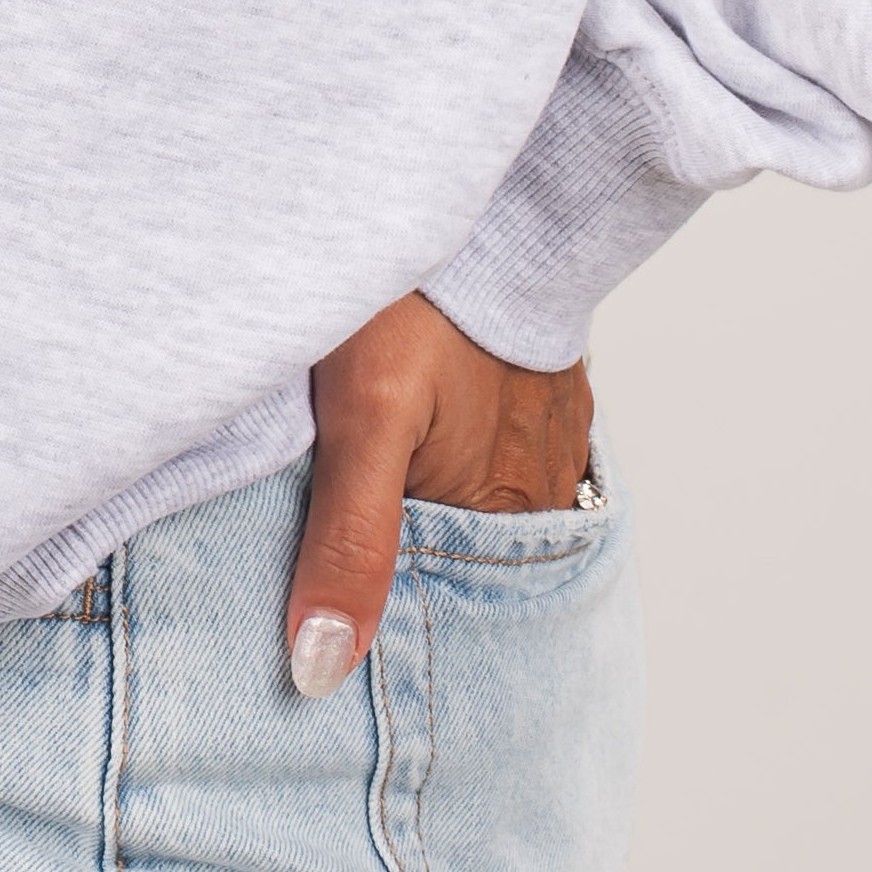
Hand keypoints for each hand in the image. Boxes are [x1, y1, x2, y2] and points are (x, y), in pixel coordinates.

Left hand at [283, 290, 593, 702]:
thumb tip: (322, 669)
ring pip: (481, 516)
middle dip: (408, 582)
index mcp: (507, 513)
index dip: (382, 628)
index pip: (445, 611)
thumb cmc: (420, 303)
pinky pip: (500, 466)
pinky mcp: (542, 396)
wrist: (485, 202)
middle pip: (466, 566)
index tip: (321, 646)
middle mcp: (544, 489)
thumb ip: (349, 542)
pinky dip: (458, 479)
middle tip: (329, 584)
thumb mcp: (365, 420)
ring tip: (370, 521)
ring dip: (433, 526)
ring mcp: (549, 439)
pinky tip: (418, 462)